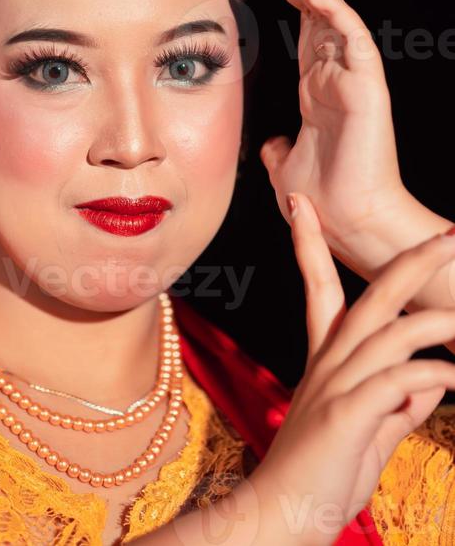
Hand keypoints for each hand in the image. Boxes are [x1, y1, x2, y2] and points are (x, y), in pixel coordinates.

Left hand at [246, 0, 409, 249]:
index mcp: (318, 90)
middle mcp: (337, 78)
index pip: (307, 31)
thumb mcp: (285, 166)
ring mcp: (354, 78)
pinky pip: (353, 36)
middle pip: (321, 14)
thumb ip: (278, 150)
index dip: (289, 1)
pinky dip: (334, 9)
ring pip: (336, 16)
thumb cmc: (323, 199)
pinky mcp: (368, 85)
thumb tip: (271, 145)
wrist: (348, 223)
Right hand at [253, 191, 454, 545]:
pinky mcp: (346, 414)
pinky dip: (430, 377)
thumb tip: (428, 387)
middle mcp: (329, 362)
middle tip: (446, 237)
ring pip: (391, 333)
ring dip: (436, 323)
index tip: (302, 205)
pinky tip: (451, 380)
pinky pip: (397, 382)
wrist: (282, 515)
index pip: (320, 287)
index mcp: (327, 360)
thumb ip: (396, 406)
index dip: (311, 244)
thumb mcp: (367, 431)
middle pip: (371, 297)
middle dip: (409, 263)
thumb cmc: (323, 473)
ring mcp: (335, 385)